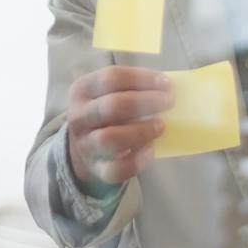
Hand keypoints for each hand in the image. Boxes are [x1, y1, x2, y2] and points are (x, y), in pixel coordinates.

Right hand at [65, 66, 172, 189]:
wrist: (82, 149)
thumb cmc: (105, 114)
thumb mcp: (107, 94)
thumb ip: (132, 89)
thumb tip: (167, 89)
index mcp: (82, 90)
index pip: (111, 78)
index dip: (141, 79)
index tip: (166, 83)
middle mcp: (79, 116)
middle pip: (112, 106)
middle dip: (146, 102)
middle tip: (168, 102)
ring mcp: (86, 145)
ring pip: (110, 139)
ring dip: (141, 131)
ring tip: (161, 126)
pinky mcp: (97, 169)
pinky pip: (117, 168)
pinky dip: (138, 161)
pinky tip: (151, 150)